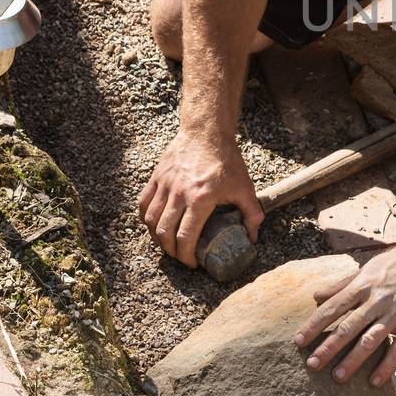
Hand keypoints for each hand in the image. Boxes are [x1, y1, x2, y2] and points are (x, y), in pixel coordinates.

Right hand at [139, 130, 261, 266]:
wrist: (207, 132)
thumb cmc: (227, 160)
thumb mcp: (245, 187)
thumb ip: (252, 214)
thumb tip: (252, 238)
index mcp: (201, 198)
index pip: (185, 237)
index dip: (186, 256)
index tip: (192, 263)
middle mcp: (179, 192)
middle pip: (164, 232)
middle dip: (170, 251)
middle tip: (179, 256)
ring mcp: (165, 184)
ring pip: (150, 220)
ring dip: (156, 238)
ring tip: (167, 244)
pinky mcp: (156, 177)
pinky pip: (143, 203)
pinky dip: (146, 219)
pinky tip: (154, 225)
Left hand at [293, 242, 395, 386]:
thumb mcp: (370, 266)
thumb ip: (342, 283)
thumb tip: (315, 295)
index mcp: (364, 284)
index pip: (333, 307)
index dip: (314, 325)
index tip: (297, 341)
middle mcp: (378, 299)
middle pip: (348, 326)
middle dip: (328, 347)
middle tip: (312, 364)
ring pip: (371, 339)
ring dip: (353, 359)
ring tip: (338, 376)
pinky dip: (386, 365)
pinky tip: (374, 380)